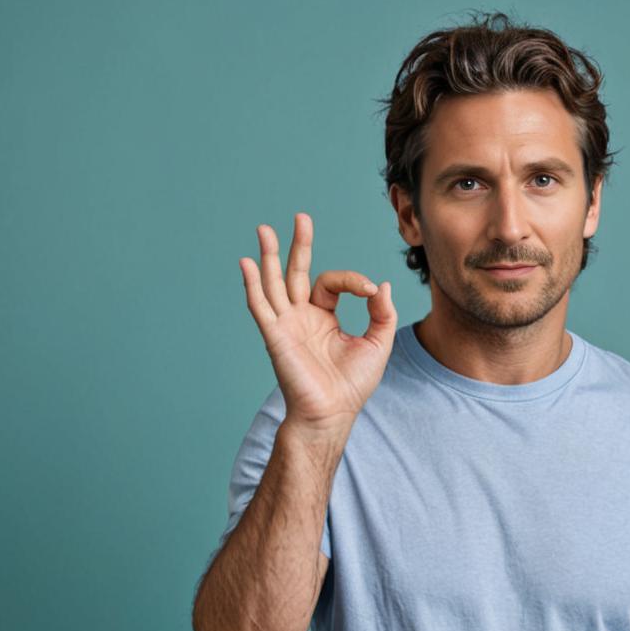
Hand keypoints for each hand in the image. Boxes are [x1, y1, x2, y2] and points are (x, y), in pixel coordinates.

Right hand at [239, 212, 397, 430]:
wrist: (333, 413)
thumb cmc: (352, 384)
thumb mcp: (378, 344)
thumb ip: (382, 314)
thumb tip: (381, 285)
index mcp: (324, 317)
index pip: (332, 282)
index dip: (353, 280)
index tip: (370, 292)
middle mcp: (302, 317)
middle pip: (296, 272)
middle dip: (298, 245)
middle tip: (301, 217)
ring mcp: (286, 324)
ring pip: (274, 283)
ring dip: (269, 256)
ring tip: (264, 229)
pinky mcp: (275, 336)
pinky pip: (261, 306)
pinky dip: (253, 284)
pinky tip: (247, 263)